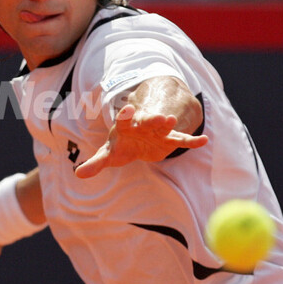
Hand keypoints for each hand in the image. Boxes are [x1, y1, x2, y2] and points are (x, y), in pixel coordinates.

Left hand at [75, 104, 207, 178]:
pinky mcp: (170, 140)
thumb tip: (78, 174)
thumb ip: (96, 163)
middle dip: (152, 119)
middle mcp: (142, 124)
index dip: (125, 115)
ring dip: (169, 124)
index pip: (123, 120)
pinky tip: (203, 140)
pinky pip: (182, 140)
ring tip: (174, 121)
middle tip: (159, 117)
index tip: (127, 110)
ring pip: (164, 127)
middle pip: (147, 121)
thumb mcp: (109, 153)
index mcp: (125, 126)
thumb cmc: (122, 145)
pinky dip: (192, 141)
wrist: (140, 138)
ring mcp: (157, 131)